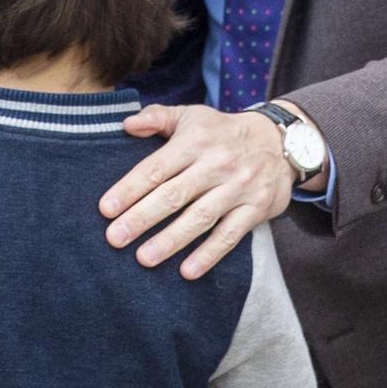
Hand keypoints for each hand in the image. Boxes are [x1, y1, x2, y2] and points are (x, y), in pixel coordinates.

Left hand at [100, 105, 295, 276]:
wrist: (280, 141)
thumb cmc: (222, 132)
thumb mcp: (191, 116)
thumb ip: (157, 118)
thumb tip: (126, 124)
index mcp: (194, 141)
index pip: (156, 168)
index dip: (130, 189)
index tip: (106, 209)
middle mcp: (216, 164)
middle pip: (174, 195)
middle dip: (142, 218)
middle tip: (115, 239)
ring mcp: (237, 188)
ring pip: (200, 217)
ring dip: (171, 240)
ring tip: (144, 258)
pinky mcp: (256, 208)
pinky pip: (230, 234)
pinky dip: (210, 254)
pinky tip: (187, 271)